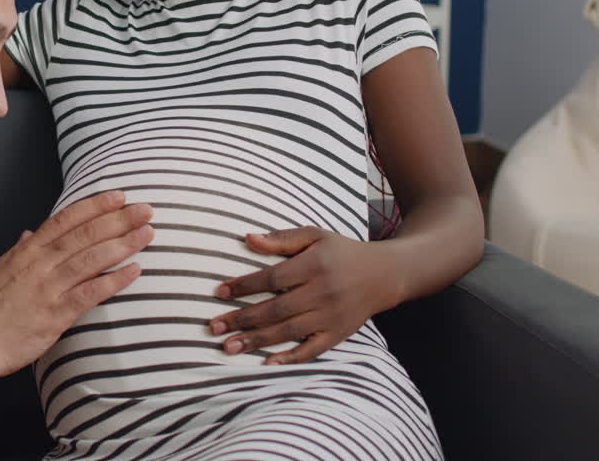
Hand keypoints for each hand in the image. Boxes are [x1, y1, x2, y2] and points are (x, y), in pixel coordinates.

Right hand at [0, 190, 152, 376]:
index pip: (66, 219)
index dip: (94, 205)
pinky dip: (115, 280)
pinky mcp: (56, 314)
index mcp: (27, 251)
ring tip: (148, 233)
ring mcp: (49, 288)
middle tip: (145, 210)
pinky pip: (91, 293)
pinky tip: (135, 270)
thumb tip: (29, 234)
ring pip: (92, 258)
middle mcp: (40, 264)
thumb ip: (17, 251)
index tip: (118, 196)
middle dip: (118, 219)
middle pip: (85, 234)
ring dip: (123, 244)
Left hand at [208, 227, 403, 364]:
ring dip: (256, 341)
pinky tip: (266, 363)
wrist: (385, 274)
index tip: (219, 292)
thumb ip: (282, 239)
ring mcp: (331, 316)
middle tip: (213, 327)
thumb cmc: (342, 252)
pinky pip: (313, 350)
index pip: (272, 278)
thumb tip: (247, 239)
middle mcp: (323, 292)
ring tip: (228, 347)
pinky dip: (290, 358)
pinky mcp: (339, 333)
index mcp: (314, 265)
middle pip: (276, 309)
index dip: (244, 286)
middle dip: (242, 319)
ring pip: (289, 332)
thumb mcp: (315, 236)